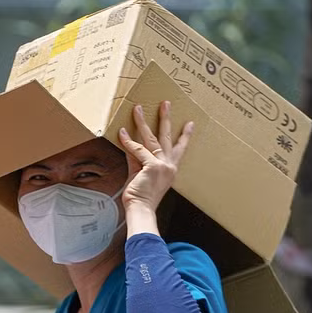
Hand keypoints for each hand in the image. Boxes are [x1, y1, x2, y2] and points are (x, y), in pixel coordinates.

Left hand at [118, 100, 193, 220]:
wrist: (141, 209)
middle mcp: (169, 165)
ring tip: (138, 108)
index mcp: (170, 168)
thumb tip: (129, 145)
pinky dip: (128, 141)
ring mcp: (162, 165)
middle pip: (166, 137)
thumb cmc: (140, 196)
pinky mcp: (152, 166)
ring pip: (151, 138)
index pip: (179, 149)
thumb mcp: (140, 175)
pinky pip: (138, 150)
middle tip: (166, 103)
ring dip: (143, 122)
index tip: (190, 124)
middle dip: (165, 118)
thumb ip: (136, 160)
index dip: (184, 136)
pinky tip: (121, 132)